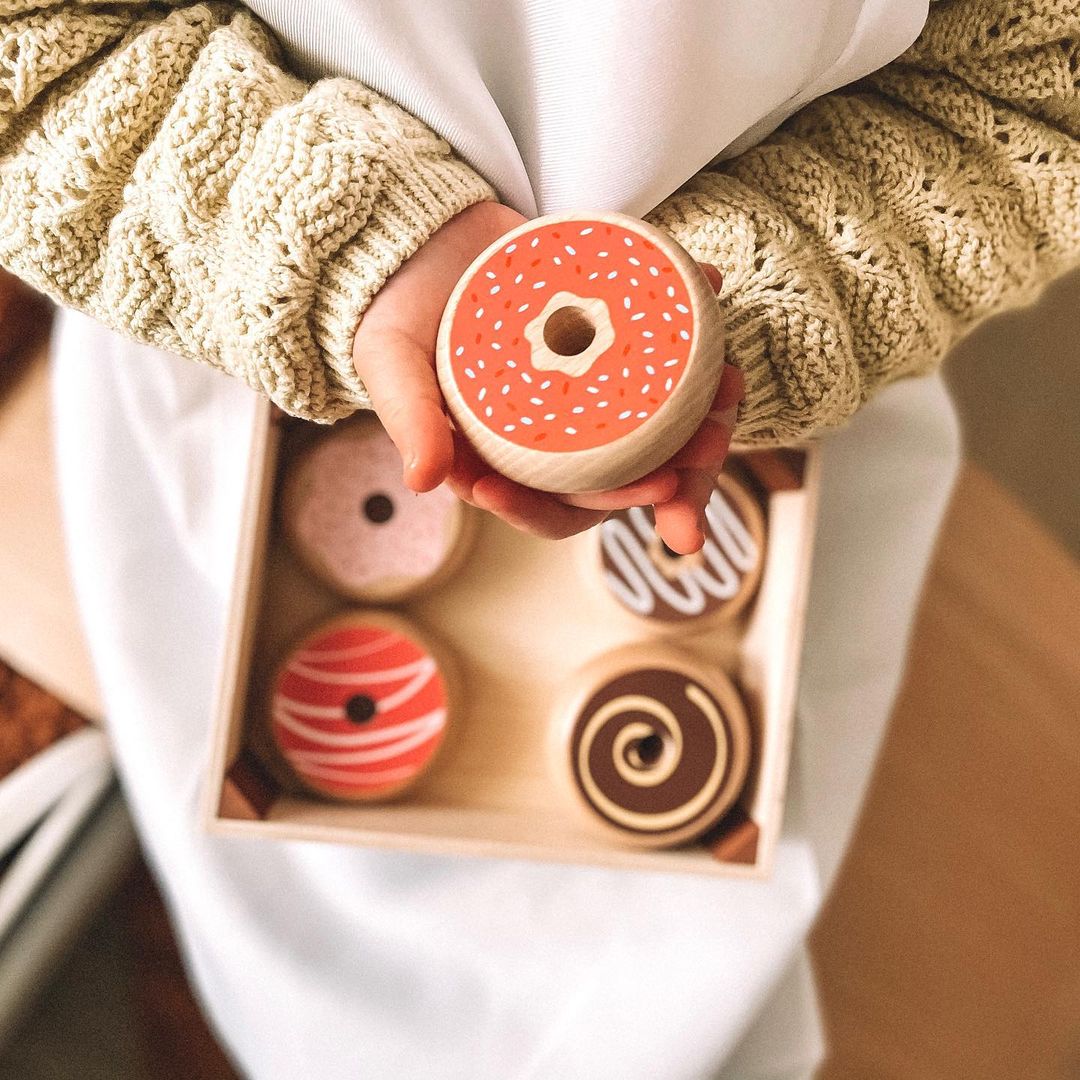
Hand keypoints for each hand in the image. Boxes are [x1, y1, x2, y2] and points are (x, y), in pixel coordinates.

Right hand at [351, 204, 740, 554]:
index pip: (560, 504)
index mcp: (506, 460)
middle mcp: (551, 434)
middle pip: (620, 470)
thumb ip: (409, 418)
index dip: (606, 503)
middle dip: (673, 465)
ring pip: (648, 417)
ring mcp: (582, 387)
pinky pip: (649, 343)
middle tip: (709, 442)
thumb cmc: (396, 313)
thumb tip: (426, 481)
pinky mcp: (600, 335)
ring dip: (695, 406)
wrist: (415, 239)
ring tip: (730, 382)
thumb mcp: (391, 364)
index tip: (655, 488)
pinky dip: (683, 318)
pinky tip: (709, 290)